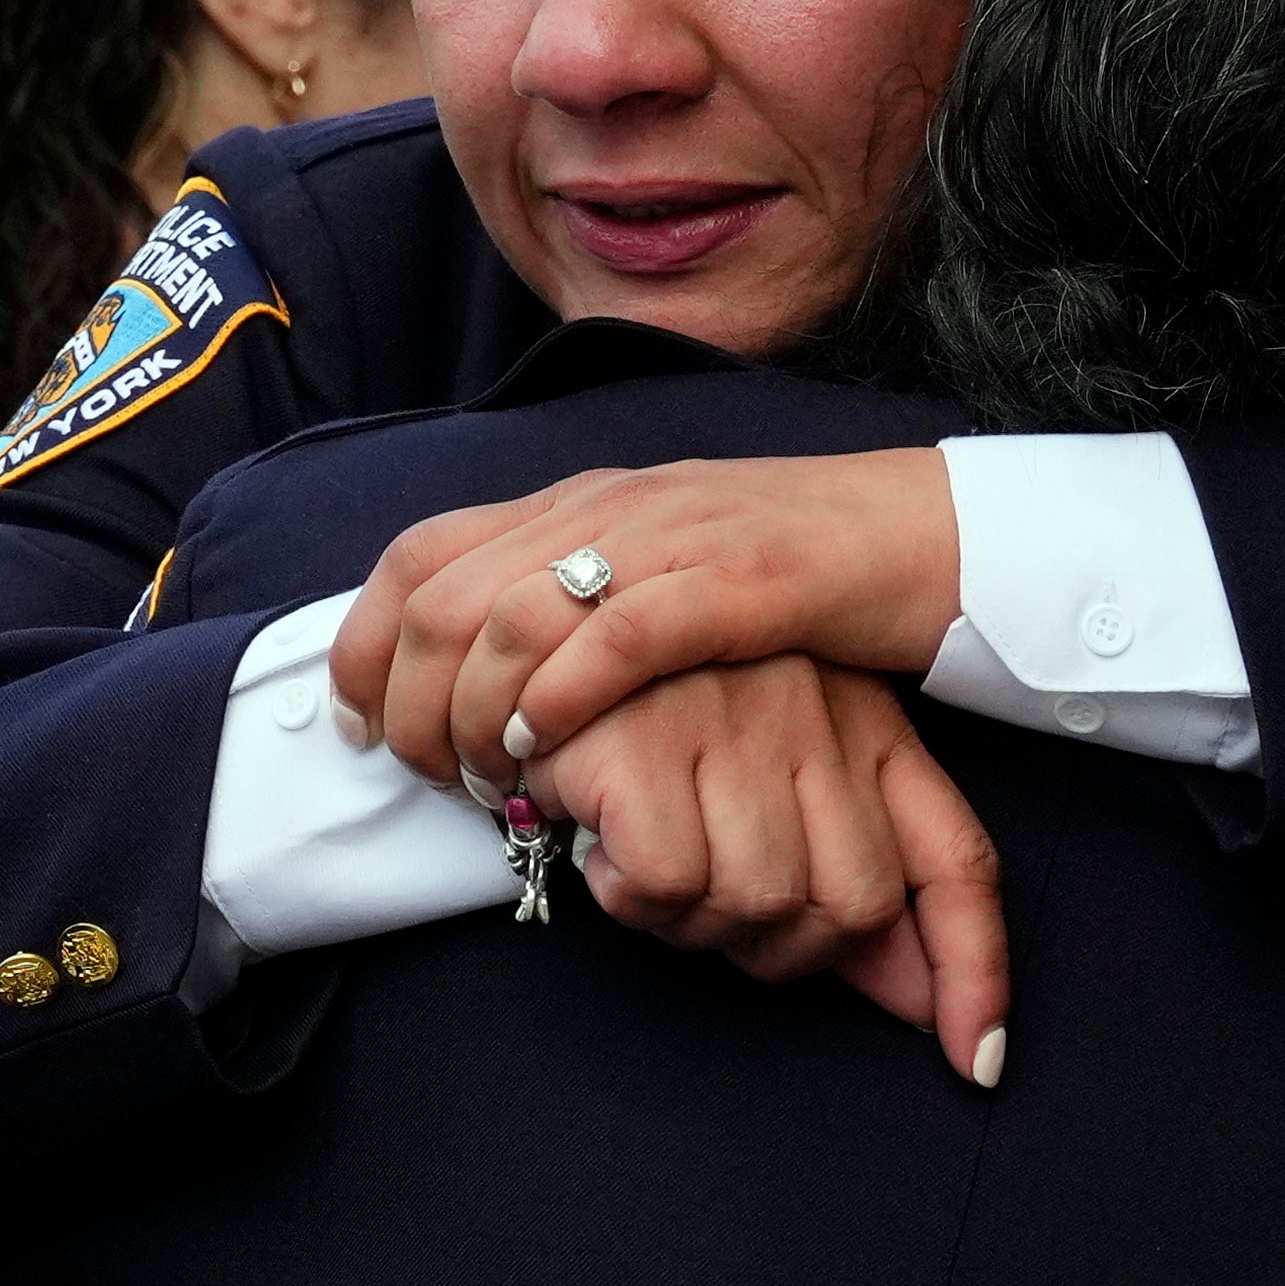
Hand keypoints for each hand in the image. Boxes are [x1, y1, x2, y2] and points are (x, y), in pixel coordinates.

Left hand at [330, 453, 965, 800]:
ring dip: (476, 714)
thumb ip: (574, 605)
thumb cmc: (791, 577)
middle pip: (450, 598)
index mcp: (579, 502)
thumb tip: (484, 683)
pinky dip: (561, 699)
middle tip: (427, 779)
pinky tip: (541, 748)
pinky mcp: (740, 580)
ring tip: (484, 783)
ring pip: (516, 616)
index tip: (360, 726)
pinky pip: (621, 637)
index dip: (365, 643)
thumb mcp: (654, 575)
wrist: (924, 535)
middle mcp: (608, 507)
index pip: (421, 553)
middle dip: (414, 703)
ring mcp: (672, 539)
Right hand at [528, 660, 1008, 1084]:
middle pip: (852, 908)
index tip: (978, 1063)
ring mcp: (738, 722)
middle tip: (710, 902)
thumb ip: (841, 884)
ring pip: (758, 902)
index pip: (957, 861)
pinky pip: (668, 883)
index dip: (974, 971)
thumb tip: (923, 1009)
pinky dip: (630, 893)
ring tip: (648, 855)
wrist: (532, 640)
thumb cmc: (651, 722)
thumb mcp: (766, 788)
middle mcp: (819, 717)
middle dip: (781, 947)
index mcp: (867, 727)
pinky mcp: (649, 740)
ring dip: (693, 919)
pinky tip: (607, 841)